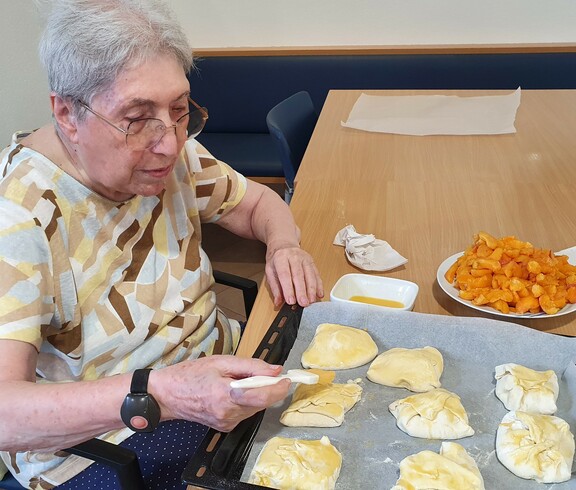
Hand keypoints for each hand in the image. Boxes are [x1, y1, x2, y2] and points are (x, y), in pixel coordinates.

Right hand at [151, 356, 290, 431]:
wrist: (167, 395)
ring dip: (256, 393)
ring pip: (255, 408)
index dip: (279, 388)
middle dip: (267, 387)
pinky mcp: (225, 427)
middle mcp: (228, 414)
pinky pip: (245, 412)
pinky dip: (246, 400)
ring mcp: (227, 423)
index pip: (262, 396)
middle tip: (259, 372)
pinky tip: (232, 391)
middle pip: (262, 402)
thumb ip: (252, 365)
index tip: (287, 378)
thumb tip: (275, 370)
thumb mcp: (221, 361)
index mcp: (226, 396)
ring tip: (238, 380)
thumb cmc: (190, 374)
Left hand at [265, 245, 323, 307]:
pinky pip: (316, 274)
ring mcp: (304, 258)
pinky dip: (319, 285)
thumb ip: (274, 287)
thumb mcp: (269, 271)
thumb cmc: (276, 259)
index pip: (285, 275)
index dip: (288, 289)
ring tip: (311, 301)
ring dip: (312, 289)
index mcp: (280, 258)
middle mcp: (293, 256)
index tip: (291, 301)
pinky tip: (319, 293)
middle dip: (302, 291)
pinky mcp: (311, 261)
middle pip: (299, 275)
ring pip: (309, 274)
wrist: (283, 243)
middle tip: (303, 303)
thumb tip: (278, 302)